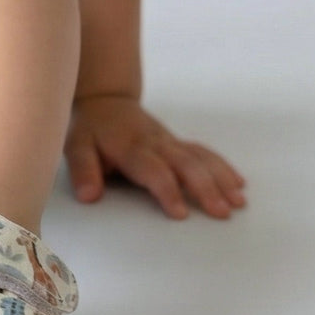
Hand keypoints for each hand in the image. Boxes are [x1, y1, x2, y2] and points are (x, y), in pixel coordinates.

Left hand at [65, 94, 245, 219]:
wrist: (105, 101)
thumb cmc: (90, 130)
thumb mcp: (76, 147)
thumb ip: (83, 170)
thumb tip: (89, 197)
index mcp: (130, 147)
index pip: (153, 170)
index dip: (167, 190)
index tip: (181, 213)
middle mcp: (155, 143)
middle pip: (185, 163)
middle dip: (205, 187)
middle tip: (222, 212)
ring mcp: (170, 142)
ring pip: (200, 157)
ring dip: (220, 178)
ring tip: (238, 202)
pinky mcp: (178, 142)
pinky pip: (204, 152)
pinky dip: (222, 166)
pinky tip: (239, 184)